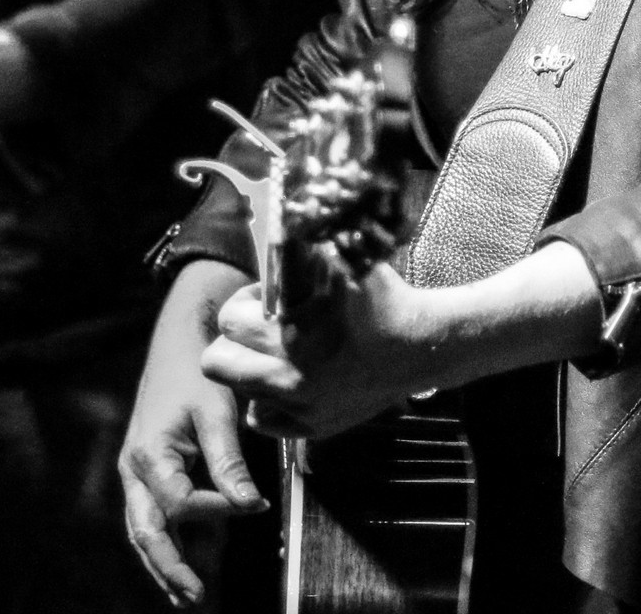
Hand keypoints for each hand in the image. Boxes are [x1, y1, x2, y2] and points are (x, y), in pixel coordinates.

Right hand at [119, 261, 267, 607]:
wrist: (179, 340)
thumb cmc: (195, 371)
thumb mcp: (216, 412)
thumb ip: (229, 462)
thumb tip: (250, 507)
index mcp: (148, 454)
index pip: (180, 503)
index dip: (216, 511)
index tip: (253, 506)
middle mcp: (136, 470)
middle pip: (148, 532)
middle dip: (171, 569)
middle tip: (196, 599)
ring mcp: (141, 475)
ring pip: (149, 531)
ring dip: (170, 565)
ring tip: (193, 599)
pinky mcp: (153, 474)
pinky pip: (160, 517)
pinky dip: (176, 544)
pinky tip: (195, 568)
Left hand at [205, 241, 609, 443]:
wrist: (423, 345)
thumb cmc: (385, 300)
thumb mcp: (344, 260)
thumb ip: (307, 243)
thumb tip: (279, 212)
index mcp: (291, 336)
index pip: (229, 321)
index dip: (244, 303)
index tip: (264, 298)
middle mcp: (289, 378)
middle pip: (218, 363)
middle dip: (235, 340)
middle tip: (262, 327)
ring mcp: (302, 408)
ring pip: (241, 394)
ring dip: (252, 371)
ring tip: (278, 353)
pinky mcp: (315, 427)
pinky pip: (267, 422)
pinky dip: (270, 402)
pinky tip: (291, 379)